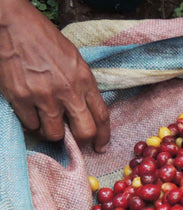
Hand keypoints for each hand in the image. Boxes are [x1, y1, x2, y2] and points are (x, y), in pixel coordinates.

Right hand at [0, 0, 109, 151]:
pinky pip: (30, 125)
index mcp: (84, 80)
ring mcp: (43, 95)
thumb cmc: (44, 40)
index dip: (103, 136)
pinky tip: (30, 111)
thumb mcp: (75, 61)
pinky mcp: (20, 97)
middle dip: (81, 140)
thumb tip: (87, 113)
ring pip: (54, 134)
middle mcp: (67, 90)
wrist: (13, 23)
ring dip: (52, 132)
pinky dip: (31, 123)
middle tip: (73, 138)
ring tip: (47, 120)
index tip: (100, 146)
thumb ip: (83, 87)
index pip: (102, 116)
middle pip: (84, 132)